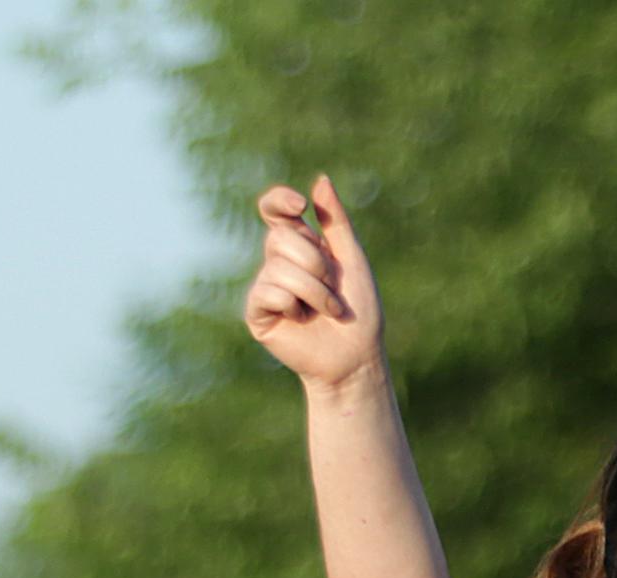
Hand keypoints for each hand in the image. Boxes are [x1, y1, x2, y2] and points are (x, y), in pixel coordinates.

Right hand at [243, 176, 385, 393]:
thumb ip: (335, 223)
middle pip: (281, 237)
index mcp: (300, 246)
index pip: (275, 211)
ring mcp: (266, 286)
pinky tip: (302, 320)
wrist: (357, 357)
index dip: (278, 201)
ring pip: (279, 267)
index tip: (297, 204)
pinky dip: (295, 304)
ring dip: (315, 291)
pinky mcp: (257, 311)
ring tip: (328, 311)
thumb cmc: (359, 311)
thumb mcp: (351, 260)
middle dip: (316, 262)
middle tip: (333, 287)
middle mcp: (278, 262)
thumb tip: (320, 180)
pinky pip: (269, 292)